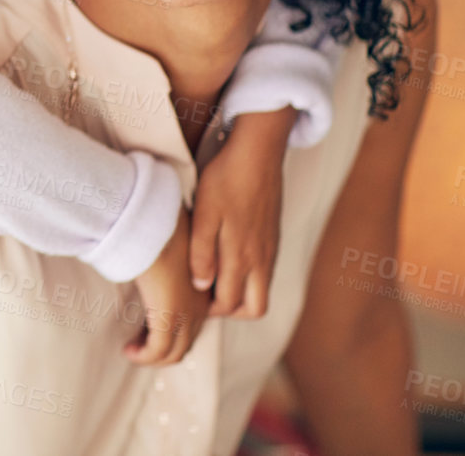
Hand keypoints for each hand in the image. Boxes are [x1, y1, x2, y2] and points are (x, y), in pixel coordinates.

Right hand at [126, 206, 210, 365]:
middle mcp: (200, 304)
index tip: (146, 327)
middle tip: (137, 343)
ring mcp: (187, 311)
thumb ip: (165, 255)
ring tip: (132, 349)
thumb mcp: (168, 241)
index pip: (193, 322)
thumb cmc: (157, 222)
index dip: (170, 331)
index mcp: (202, 287)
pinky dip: (145, 356)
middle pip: (185, 341)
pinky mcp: (170, 315)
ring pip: (174, 352)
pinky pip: (159, 350)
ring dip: (151, 356)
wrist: (155, 219)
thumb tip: (151, 255)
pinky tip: (129, 349)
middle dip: (160, 348)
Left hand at [190, 106, 293, 317]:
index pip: (232, 304)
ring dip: (241, 293)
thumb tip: (202, 286)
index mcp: (244, 257)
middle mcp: (262, 259)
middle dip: (230, 310)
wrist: (257, 154)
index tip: (192, 299)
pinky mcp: (273, 238)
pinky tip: (226, 258)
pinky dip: (249, 276)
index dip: (211, 310)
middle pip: (255, 308)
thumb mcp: (205, 215)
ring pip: (262, 290)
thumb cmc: (226, 181)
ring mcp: (271, 249)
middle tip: (204, 295)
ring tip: (213, 277)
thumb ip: (203, 253)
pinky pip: (265, 271)